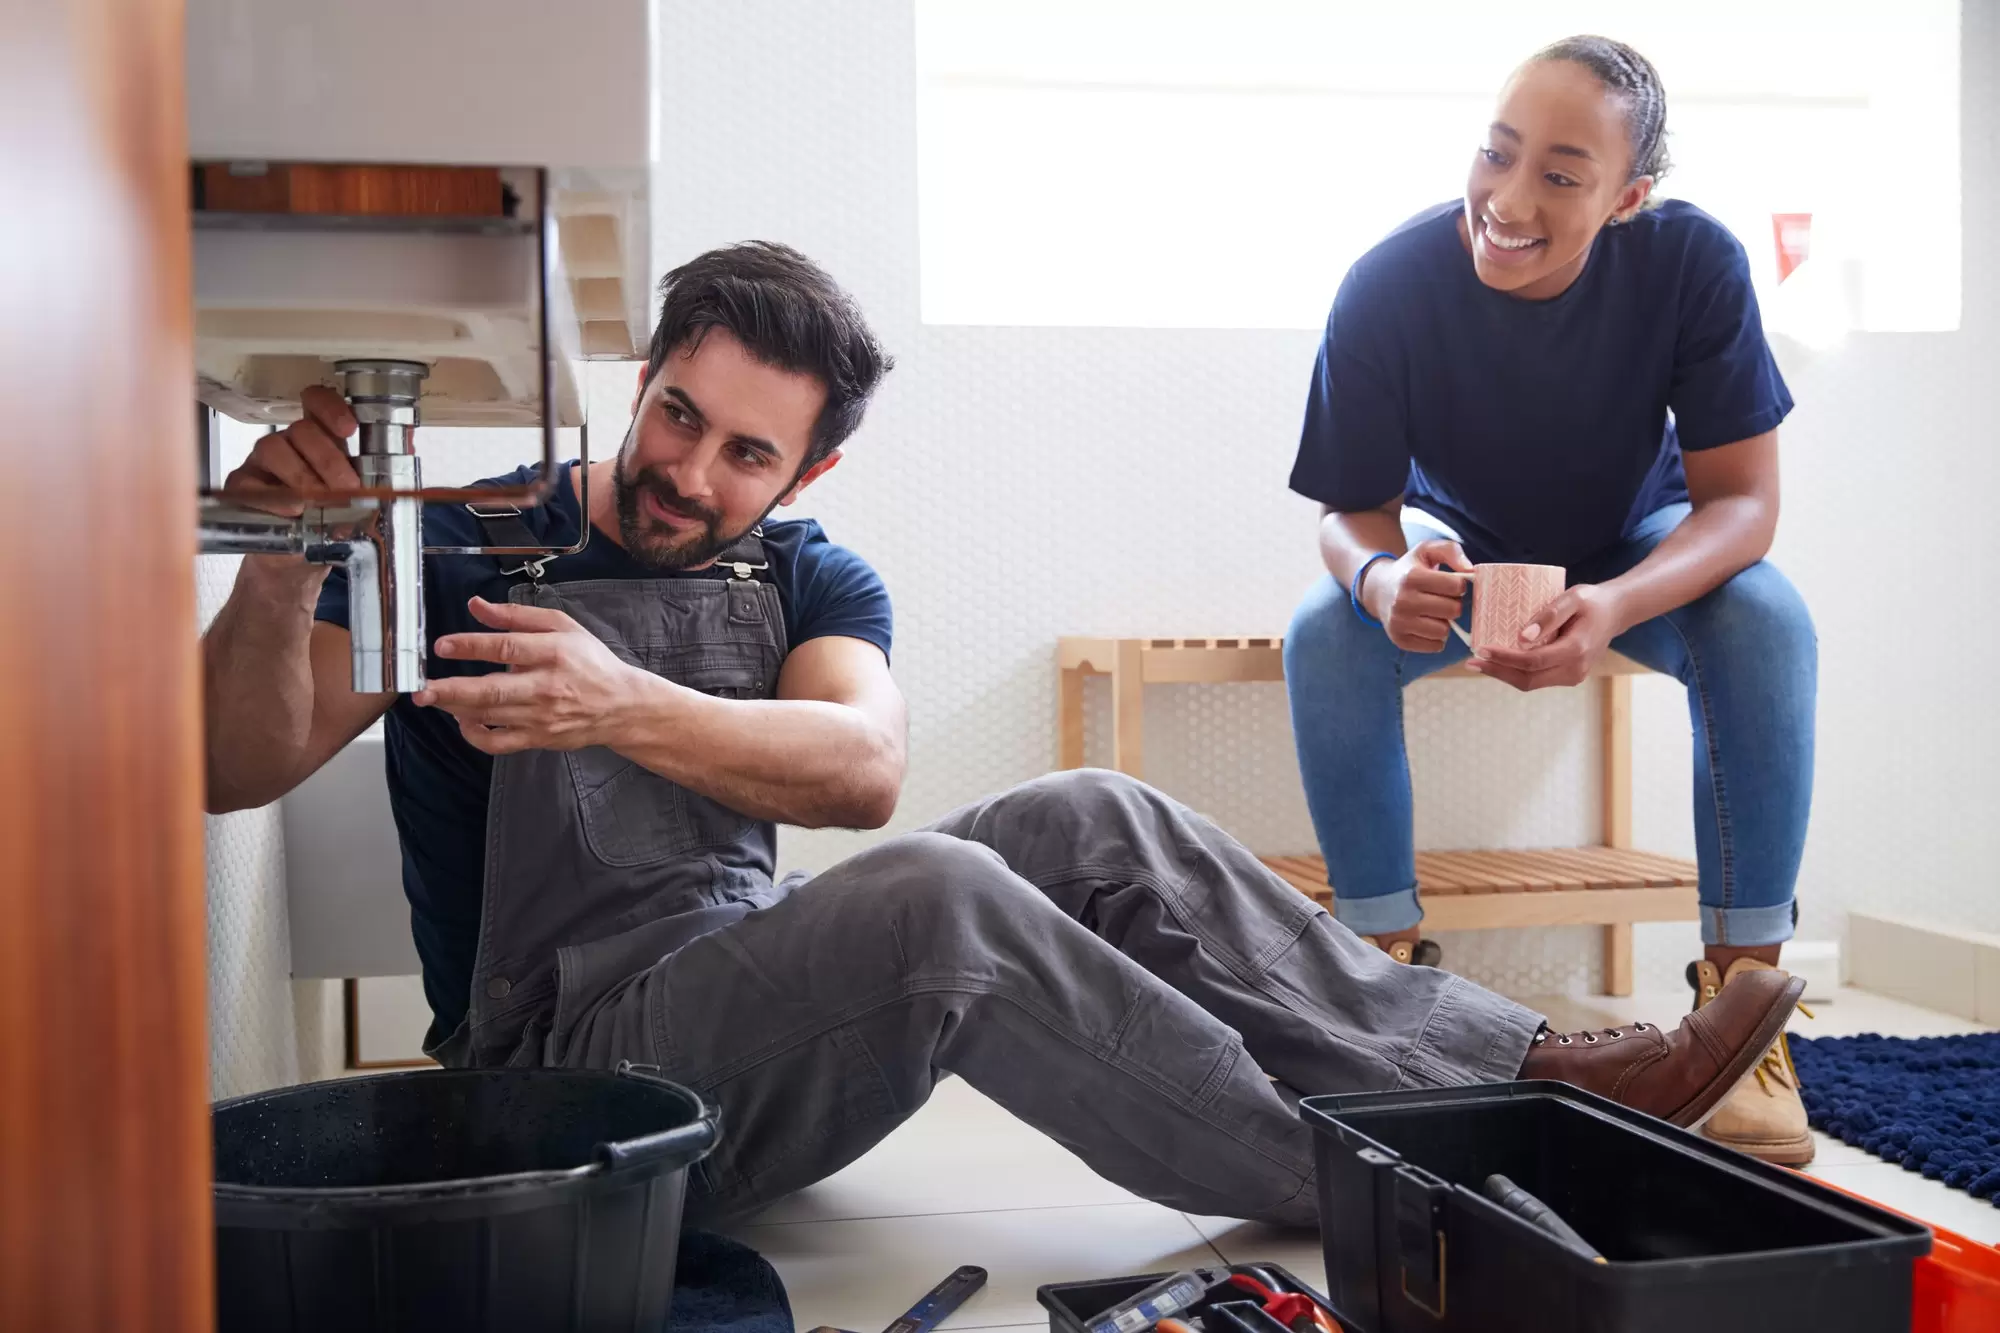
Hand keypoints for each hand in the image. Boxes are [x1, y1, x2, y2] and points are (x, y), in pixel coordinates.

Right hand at [220, 385, 361, 517]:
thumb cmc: (328, 500)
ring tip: (319, 500)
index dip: (331, 409)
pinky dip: (272, 497)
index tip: (349, 429)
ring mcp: (262, 459)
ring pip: (272, 448)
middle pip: (302, 430)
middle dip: (328, 459)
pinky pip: (247, 483)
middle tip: (347, 486)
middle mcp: (289, 439)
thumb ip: (357, 477)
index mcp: (318, 433)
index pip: (316, 401)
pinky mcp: (242, 483)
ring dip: (301, 476)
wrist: (295, 528)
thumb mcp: (349, 485)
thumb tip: (367, 487)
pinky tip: (293, 509)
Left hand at [413, 598, 647, 754]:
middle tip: (421, 689)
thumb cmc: (590, 663)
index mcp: (554, 653)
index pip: (507, 648)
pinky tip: (462, 719)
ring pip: (489, 716)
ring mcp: (541, 717)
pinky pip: (498, 743)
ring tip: (432, 697)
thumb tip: (476, 606)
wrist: (620, 706)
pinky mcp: (538, 739)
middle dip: (452, 689)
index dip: (471, 646)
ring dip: (455, 707)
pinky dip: (474, 735)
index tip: (442, 645)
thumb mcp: (563, 627)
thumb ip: (517, 616)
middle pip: (492, 691)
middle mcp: (547, 687)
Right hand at [1362, 538, 1474, 652]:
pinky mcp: (1400, 640)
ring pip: (1444, 631)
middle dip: (1453, 604)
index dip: (1458, 585)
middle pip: (1453, 610)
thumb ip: (1451, 551)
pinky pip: (1436, 646)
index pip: (1456, 587)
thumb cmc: (1410, 569)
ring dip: (1444, 622)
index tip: (1450, 583)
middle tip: (1442, 599)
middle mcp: (1402, 601)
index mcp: (1411, 577)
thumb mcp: (1427, 550)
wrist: (1379, 590)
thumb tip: (1470, 570)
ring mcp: (1399, 623)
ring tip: (1433, 612)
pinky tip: (1427, 624)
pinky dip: (1436, 637)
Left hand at [1468, 583, 1628, 690]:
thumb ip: (1549, 616)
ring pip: (1530, 683)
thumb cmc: (1593, 601)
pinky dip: (1516, 672)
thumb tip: (1521, 637)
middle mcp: (1575, 669)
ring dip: (1504, 674)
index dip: (1503, 658)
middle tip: (1471, 661)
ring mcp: (1573, 676)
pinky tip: (1498, 661)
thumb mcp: (1573, 598)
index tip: (1480, 648)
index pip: (1531, 661)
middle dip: (1497, 672)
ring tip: (1479, 662)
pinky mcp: (1568, 676)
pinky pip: (1537, 678)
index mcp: (1576, 650)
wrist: (1616, 612)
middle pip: (1527, 680)